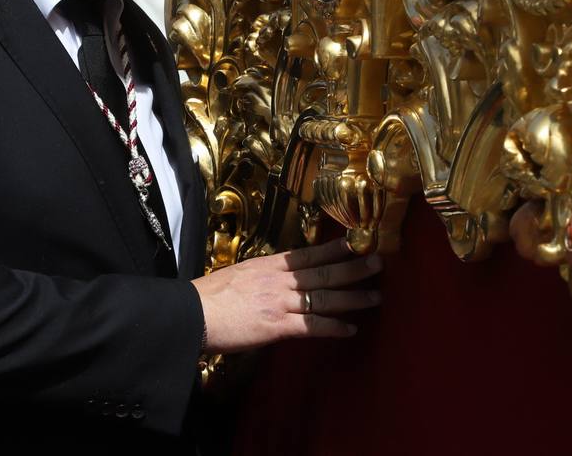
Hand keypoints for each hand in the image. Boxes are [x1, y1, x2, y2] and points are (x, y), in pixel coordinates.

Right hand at [192, 238, 382, 354]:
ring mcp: (280, 302)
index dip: (335, 248)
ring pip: (324, 296)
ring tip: (375, 296)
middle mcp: (279, 280)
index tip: (356, 242)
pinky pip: (312, 325)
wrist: (192, 313)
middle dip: (354, 268)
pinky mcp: (277, 325)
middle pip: (324, 271)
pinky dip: (334, 327)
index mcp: (269, 265)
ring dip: (353, 297)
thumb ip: (263, 276)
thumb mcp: (240, 275)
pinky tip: (350, 329)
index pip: (309, 254)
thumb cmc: (209, 297)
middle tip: (379, 262)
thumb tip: (278, 280)